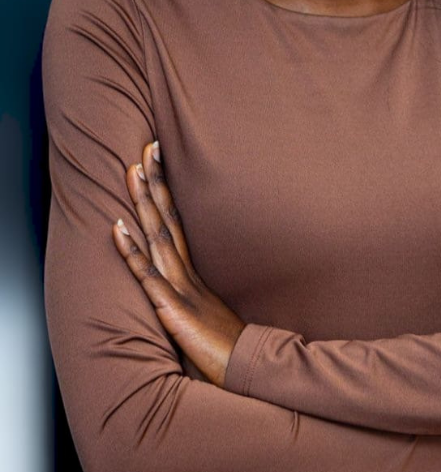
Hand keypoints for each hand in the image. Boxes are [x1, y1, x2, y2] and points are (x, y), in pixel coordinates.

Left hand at [111, 140, 245, 386]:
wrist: (247, 368)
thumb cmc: (227, 347)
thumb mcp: (210, 315)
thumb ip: (198, 297)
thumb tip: (188, 286)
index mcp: (194, 274)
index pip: (177, 223)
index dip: (167, 193)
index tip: (161, 163)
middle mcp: (187, 273)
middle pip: (168, 219)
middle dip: (157, 183)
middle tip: (148, 148)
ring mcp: (180, 287)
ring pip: (158, 236)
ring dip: (144, 203)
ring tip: (133, 172)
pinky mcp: (173, 307)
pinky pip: (147, 274)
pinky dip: (131, 250)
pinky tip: (117, 229)